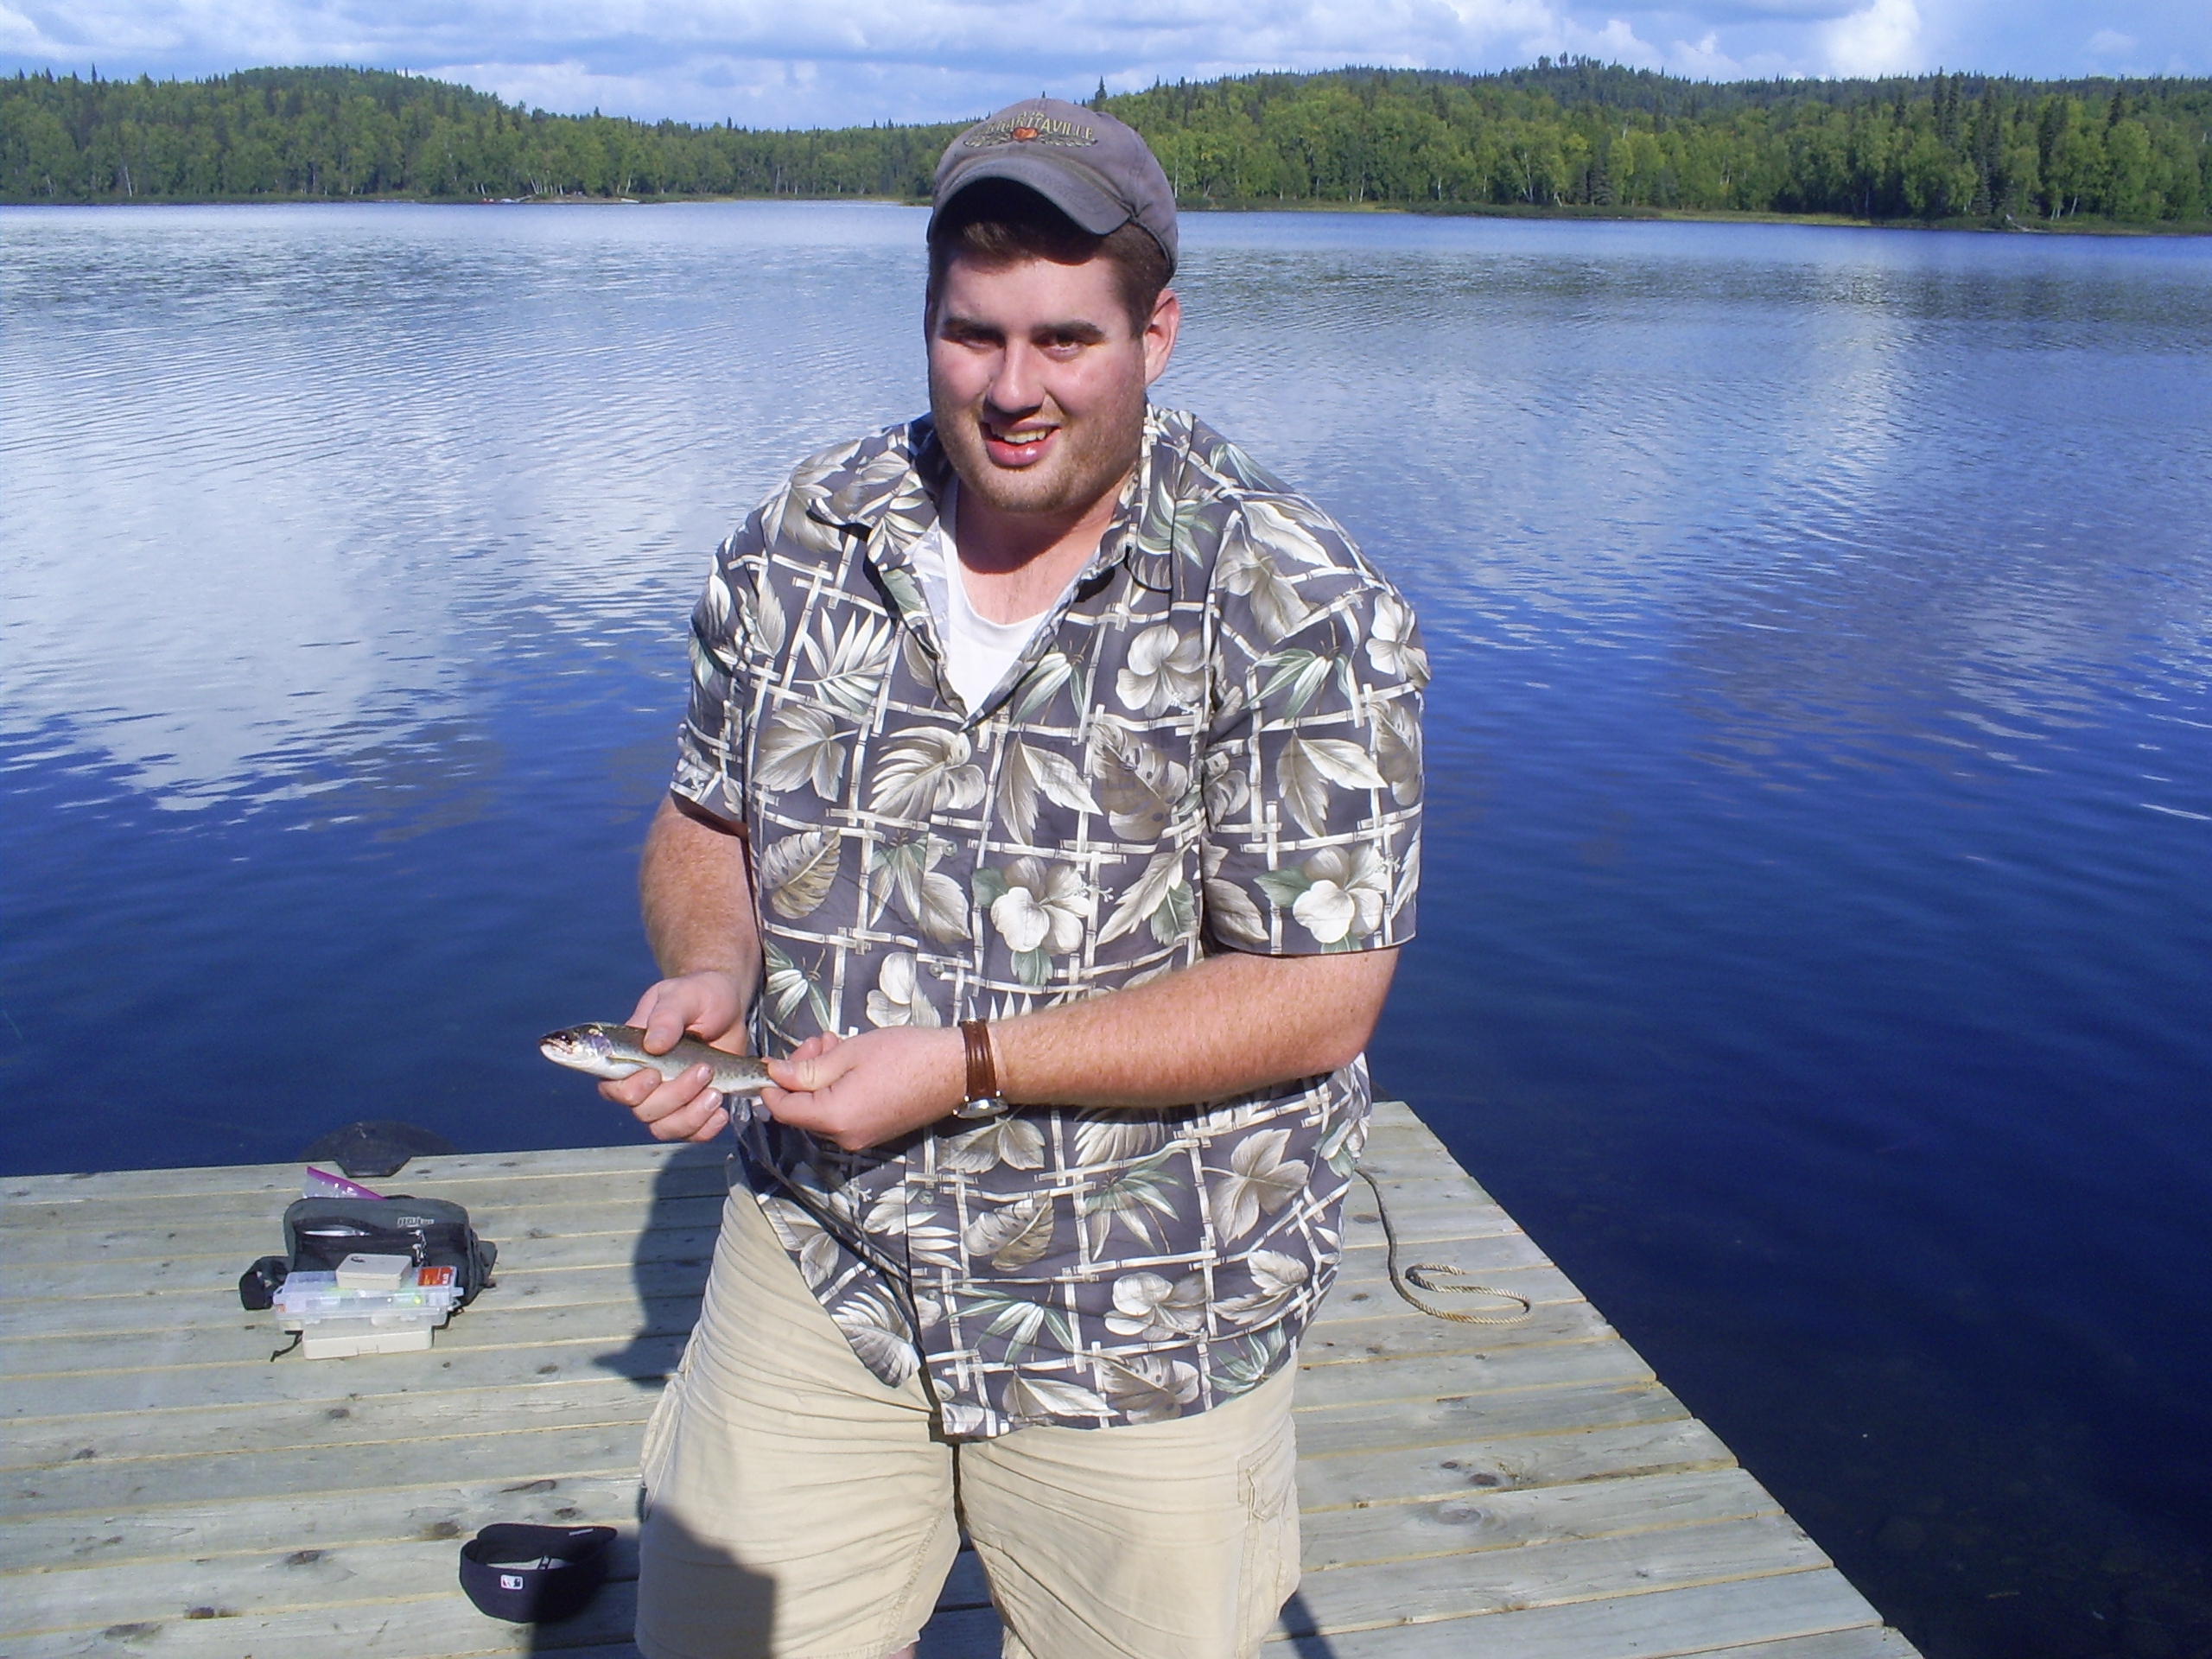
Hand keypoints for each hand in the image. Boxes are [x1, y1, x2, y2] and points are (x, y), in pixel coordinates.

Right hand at [600, 971, 749, 1143]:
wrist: (729, 1006)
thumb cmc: (698, 996)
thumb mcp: (682, 996)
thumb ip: (667, 1016)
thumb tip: (654, 1044)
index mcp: (629, 1055)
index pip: (613, 1088)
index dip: (630, 1090)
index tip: (654, 1074)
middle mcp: (644, 1082)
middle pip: (643, 1111)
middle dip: (674, 1095)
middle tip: (703, 1069)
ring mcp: (669, 1098)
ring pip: (665, 1127)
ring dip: (691, 1115)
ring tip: (715, 1091)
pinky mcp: (694, 1107)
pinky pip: (691, 1133)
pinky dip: (706, 1128)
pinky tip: (721, 1111)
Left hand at [761, 1027, 965, 1151]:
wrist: (955, 1069)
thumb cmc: (905, 1055)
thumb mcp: (849, 1054)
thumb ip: (807, 1069)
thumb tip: (775, 1075)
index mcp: (835, 1118)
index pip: (784, 1109)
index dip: (770, 1086)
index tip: (771, 1062)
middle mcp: (845, 1137)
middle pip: (803, 1110)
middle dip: (800, 1075)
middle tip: (815, 1042)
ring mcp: (863, 1138)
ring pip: (823, 1110)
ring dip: (821, 1079)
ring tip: (834, 1045)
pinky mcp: (877, 1132)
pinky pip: (843, 1114)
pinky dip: (838, 1090)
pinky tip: (849, 1062)